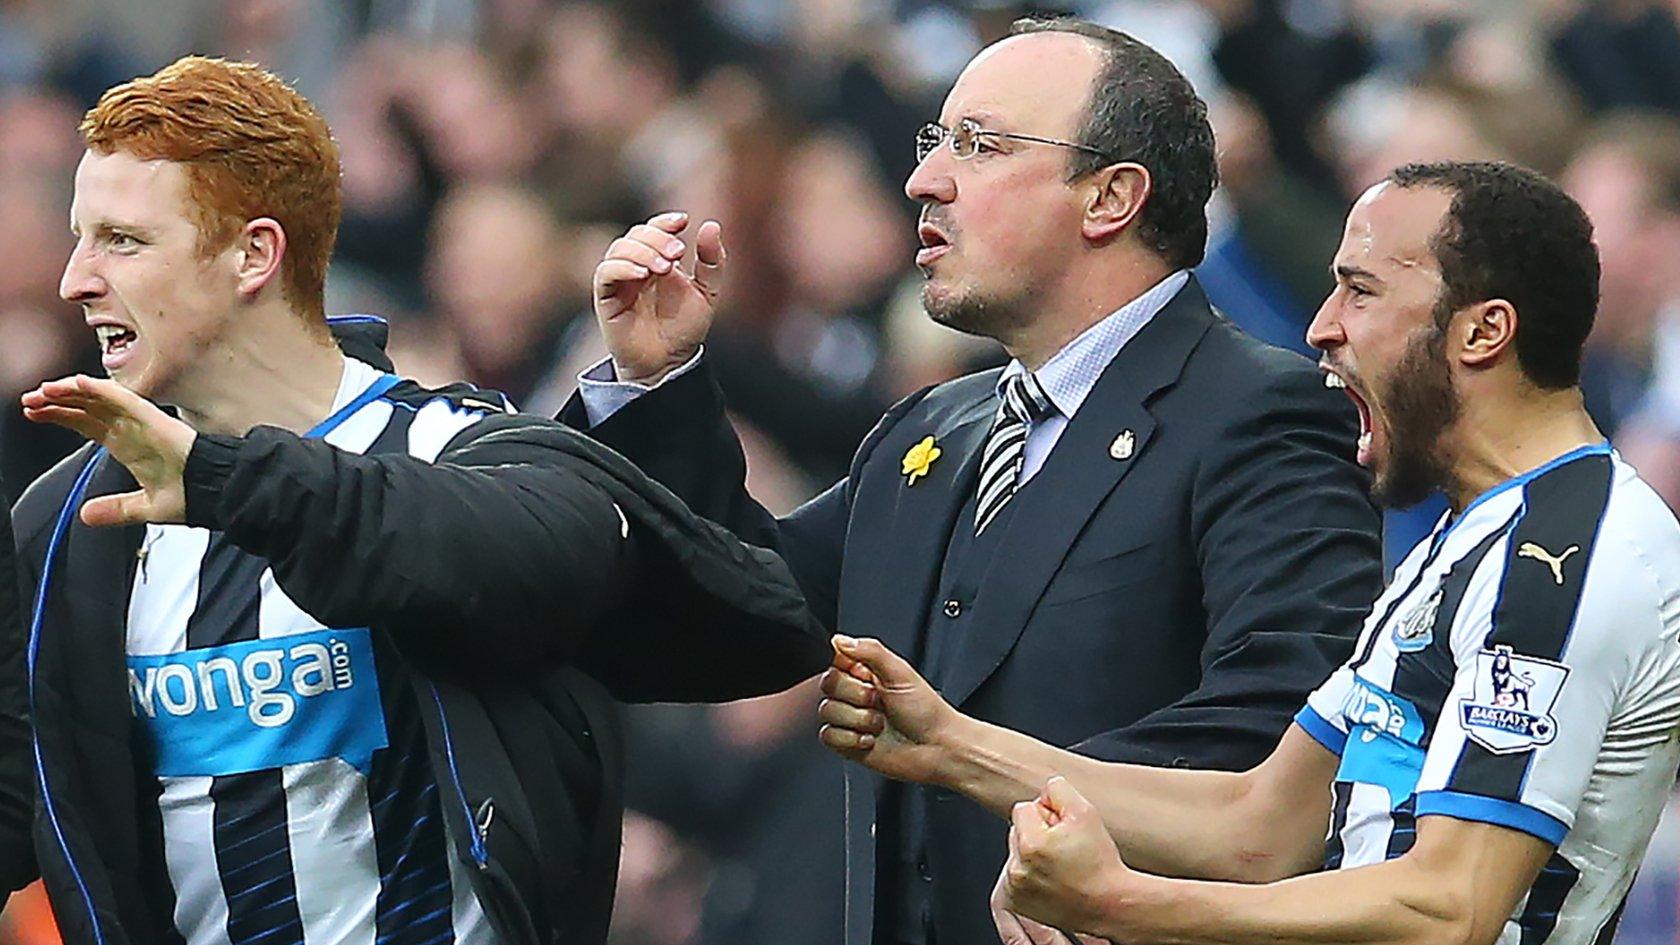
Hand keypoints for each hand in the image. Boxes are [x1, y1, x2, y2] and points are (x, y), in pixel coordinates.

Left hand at [21, 374, 196, 525]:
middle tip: (29, 400)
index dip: (59, 416)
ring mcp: (142, 421)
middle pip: (86, 407)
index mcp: (130, 445)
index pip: (87, 423)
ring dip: (69, 392)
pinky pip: (122, 397)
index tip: (33, 413)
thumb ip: (115, 509)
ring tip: (43, 391)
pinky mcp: (153, 417)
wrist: (219, 491)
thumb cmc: (194, 494)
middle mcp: (133, 429)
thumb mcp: (144, 507)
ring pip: (99, 398)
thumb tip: (87, 515)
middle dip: (55, 402)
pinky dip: (98, 388)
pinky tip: (76, 384)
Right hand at [592, 210, 725, 383]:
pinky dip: (622, 267)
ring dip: (642, 251)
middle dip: (658, 238)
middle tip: (678, 253)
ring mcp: (620, 280)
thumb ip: (712, 261)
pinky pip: (606, 272)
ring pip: (619, 248)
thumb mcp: (708, 292)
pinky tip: (643, 274)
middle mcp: (636, 266)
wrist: (668, 362)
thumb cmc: (684, 328)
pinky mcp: (606, 297)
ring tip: (665, 267)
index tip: (683, 221)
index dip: (665, 220)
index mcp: (658, 259)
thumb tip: (710, 225)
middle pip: (636, 234)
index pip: (654, 228)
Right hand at [817, 634, 960, 783]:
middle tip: (879, 702)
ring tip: (879, 724)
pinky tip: (870, 740)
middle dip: (856, 696)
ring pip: (826, 711)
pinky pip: (827, 736)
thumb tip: (840, 639)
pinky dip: (849, 740)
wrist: (936, 749)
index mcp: (868, 673)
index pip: (837, 660)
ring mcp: (851, 719)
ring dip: (857, 720)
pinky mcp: (847, 743)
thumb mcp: (900, 672)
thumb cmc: (927, 712)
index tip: (869, 678)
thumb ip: (870, 651)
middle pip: (828, 685)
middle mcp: (857, 694)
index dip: (849, 671)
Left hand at [999, 777, 1131, 936]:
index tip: (1064, 831)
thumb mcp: (1085, 812)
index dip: (1047, 815)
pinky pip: (1018, 877)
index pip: (1023, 809)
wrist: (1109, 904)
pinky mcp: (1019, 904)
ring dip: (1033, 854)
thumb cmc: (1100, 862)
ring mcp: (1016, 890)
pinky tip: (1055, 880)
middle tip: (1065, 848)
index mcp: (1030, 844)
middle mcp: (1017, 870)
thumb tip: (1044, 790)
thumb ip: (1058, 789)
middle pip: (1018, 831)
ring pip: (1017, 854)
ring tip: (1062, 866)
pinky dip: (1032, 875)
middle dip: (1037, 833)